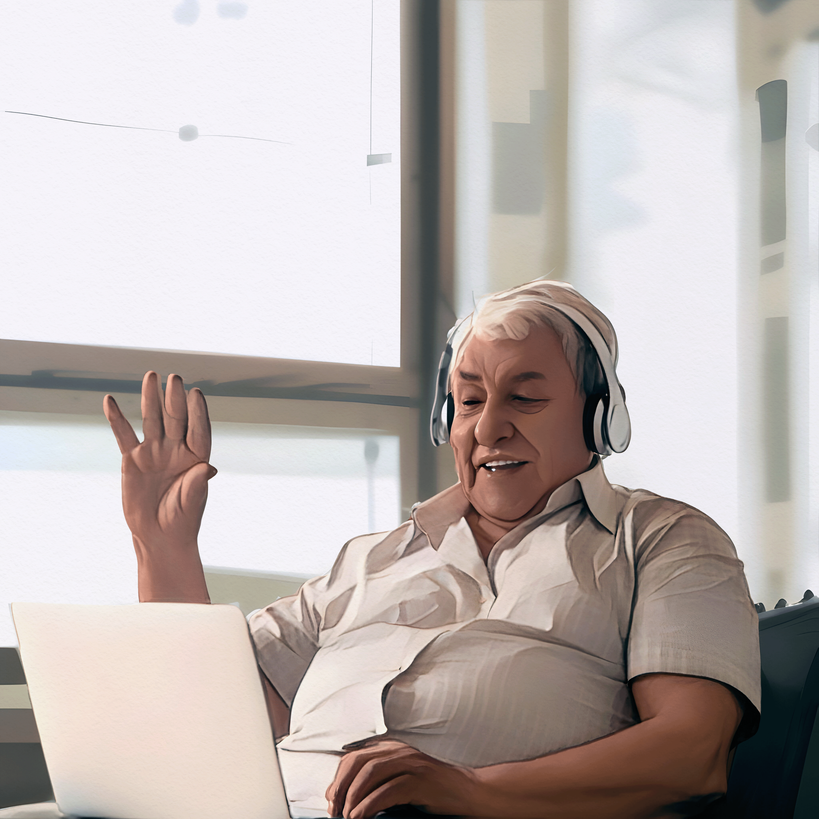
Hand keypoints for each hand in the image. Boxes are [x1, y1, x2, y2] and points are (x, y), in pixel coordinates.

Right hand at [104, 371, 215, 601]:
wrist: (159, 535)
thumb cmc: (182, 520)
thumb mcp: (192, 503)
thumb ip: (197, 484)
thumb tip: (207, 468)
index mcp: (196, 457)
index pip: (198, 430)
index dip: (198, 412)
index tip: (196, 393)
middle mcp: (176, 449)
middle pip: (176, 419)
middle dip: (175, 399)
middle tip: (174, 378)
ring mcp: (155, 452)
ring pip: (152, 420)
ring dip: (151, 399)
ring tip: (150, 376)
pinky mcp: (133, 459)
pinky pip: (125, 435)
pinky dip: (117, 419)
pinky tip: (110, 401)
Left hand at [326, 739, 481, 818]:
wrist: (469, 792)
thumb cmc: (434, 789)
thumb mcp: (404, 777)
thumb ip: (381, 778)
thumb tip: (350, 795)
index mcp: (393, 748)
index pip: (354, 756)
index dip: (338, 778)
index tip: (331, 799)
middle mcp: (400, 751)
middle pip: (358, 761)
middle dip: (341, 786)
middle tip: (335, 810)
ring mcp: (411, 763)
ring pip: (370, 773)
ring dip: (353, 797)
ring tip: (347, 816)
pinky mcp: (421, 780)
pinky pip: (388, 790)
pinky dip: (370, 805)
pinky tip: (362, 816)